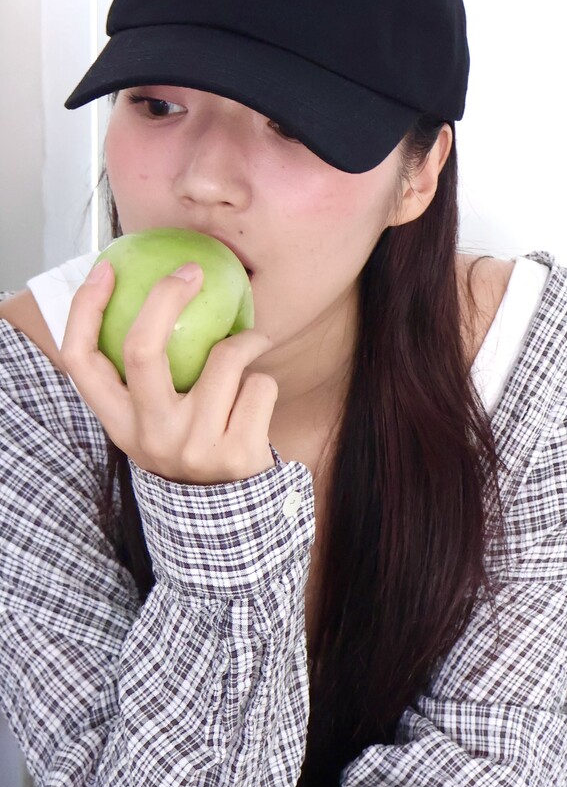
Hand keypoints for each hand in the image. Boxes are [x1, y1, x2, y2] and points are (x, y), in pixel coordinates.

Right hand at [61, 258, 277, 483]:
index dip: (85, 310)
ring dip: (247, 341)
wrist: (235, 517)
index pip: (81, 361)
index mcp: (121, 424)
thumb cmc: (196, 449)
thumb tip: (154, 301)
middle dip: (166, 298)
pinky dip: (265, 380)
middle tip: (192, 272)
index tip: (106, 269)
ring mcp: (193, 445)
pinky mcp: (238, 452)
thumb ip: (148, 382)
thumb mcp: (157, 425)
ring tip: (254, 344)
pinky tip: (260, 396)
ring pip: (224, 359)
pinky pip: (260, 385)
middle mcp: (150, 434)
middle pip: (141, 349)